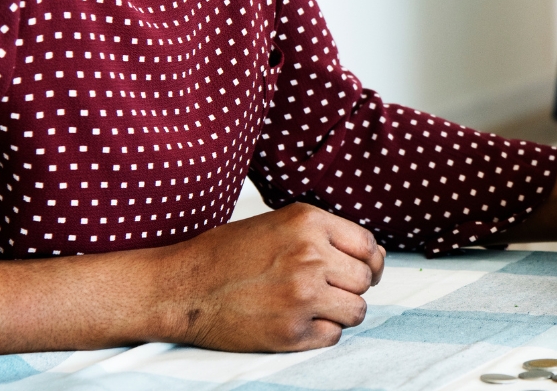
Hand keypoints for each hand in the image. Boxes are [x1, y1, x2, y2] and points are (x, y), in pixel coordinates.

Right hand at [157, 202, 385, 351]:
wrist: (181, 287)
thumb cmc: (228, 254)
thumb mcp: (279, 224)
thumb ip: (324, 235)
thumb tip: (375, 256)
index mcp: (308, 222)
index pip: (368, 245)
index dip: (367, 260)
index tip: (356, 269)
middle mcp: (310, 256)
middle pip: (366, 279)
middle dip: (349, 286)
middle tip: (324, 288)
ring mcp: (302, 295)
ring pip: (357, 310)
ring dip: (339, 311)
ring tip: (310, 305)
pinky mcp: (291, 331)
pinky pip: (334, 336)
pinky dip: (320, 332)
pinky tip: (294, 320)